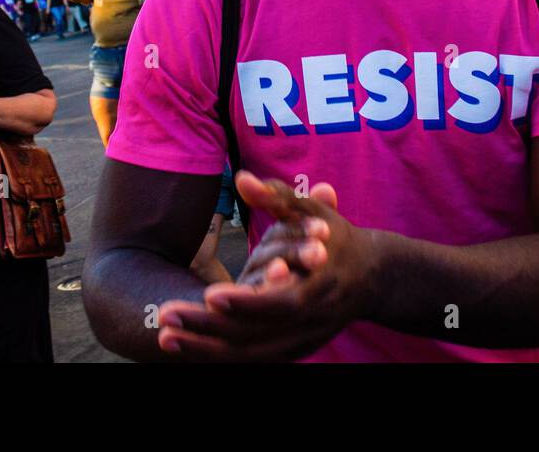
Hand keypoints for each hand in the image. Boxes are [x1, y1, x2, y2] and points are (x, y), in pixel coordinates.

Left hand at [154, 173, 374, 360]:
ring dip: (205, 349)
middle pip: (257, 336)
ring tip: (165, 336)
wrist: (373, 278)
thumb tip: (241, 178)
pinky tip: (185, 346)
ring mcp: (301, 341)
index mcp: (319, 288)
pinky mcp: (291, 351)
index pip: (281, 303)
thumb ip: (277, 197)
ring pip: (249, 356)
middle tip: (168, 316)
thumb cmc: (337, 239)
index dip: (246, 302)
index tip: (209, 294)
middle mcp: (310, 322)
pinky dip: (216, 356)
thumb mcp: (312, 214)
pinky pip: (250, 360)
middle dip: (209, 329)